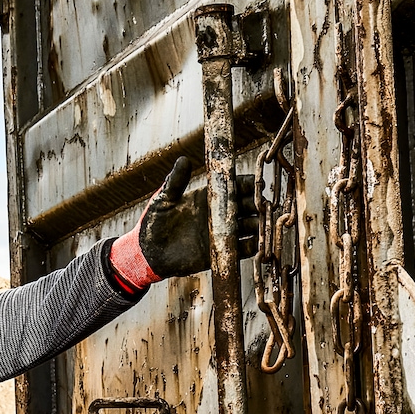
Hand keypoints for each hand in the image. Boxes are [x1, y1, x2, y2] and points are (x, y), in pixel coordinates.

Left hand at [105, 157, 260, 289]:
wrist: (148, 253)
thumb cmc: (154, 223)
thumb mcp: (164, 200)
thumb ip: (175, 181)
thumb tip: (183, 159)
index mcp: (210, 198)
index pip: (235, 187)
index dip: (248, 185)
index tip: (258, 183)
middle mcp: (220, 214)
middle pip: (248, 206)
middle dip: (259, 204)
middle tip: (266, 204)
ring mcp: (223, 233)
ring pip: (250, 226)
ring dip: (260, 224)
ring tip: (266, 223)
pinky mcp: (221, 252)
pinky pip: (243, 249)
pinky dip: (253, 246)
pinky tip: (259, 243)